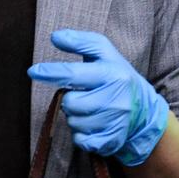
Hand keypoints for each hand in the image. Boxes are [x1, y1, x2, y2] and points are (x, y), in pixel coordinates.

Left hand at [27, 29, 168, 165]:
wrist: (144, 111)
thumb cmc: (118, 77)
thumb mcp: (105, 53)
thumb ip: (81, 42)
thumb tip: (55, 37)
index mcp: (111, 74)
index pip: (73, 74)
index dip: (50, 73)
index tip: (33, 71)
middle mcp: (115, 99)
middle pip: (70, 103)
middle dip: (70, 99)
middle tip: (83, 94)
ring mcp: (114, 122)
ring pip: (74, 122)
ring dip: (76, 116)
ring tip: (91, 109)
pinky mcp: (111, 140)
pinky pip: (81, 141)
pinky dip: (81, 134)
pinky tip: (93, 124)